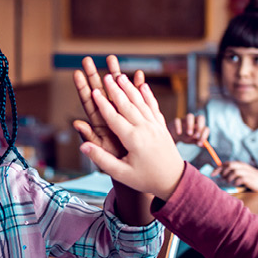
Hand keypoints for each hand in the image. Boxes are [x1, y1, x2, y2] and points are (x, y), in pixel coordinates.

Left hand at [73, 55, 145, 157]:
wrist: (133, 170)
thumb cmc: (115, 163)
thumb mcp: (102, 150)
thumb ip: (90, 137)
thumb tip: (75, 123)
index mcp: (99, 123)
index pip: (88, 102)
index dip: (82, 88)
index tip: (76, 72)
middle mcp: (108, 116)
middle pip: (99, 92)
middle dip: (94, 75)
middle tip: (87, 59)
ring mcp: (122, 115)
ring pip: (117, 91)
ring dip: (115, 76)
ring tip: (111, 59)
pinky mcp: (135, 116)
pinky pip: (136, 99)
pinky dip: (137, 87)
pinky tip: (139, 76)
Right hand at [79, 74, 185, 200]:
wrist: (174, 181)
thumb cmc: (146, 179)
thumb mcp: (121, 174)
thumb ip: (102, 159)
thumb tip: (83, 147)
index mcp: (133, 140)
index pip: (114, 118)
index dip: (102, 104)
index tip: (94, 92)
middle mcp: (145, 129)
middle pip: (127, 105)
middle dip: (115, 89)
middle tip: (105, 76)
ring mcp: (156, 126)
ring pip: (141, 102)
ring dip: (130, 88)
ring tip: (120, 76)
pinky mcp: (162, 126)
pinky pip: (154, 106)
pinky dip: (148, 94)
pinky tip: (143, 85)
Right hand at [172, 113, 209, 144]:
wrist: (175, 135)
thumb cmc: (186, 136)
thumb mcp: (192, 141)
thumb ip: (198, 142)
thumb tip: (204, 145)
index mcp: (200, 126)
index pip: (205, 128)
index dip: (204, 135)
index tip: (200, 142)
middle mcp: (194, 121)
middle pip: (200, 118)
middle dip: (200, 126)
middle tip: (197, 136)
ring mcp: (185, 119)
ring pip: (190, 116)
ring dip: (190, 125)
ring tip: (189, 134)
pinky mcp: (176, 121)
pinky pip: (178, 120)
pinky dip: (179, 126)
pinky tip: (179, 133)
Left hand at [218, 161, 257, 191]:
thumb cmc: (251, 177)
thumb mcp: (241, 172)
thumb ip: (232, 172)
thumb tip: (220, 173)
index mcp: (239, 164)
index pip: (226, 163)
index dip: (218, 168)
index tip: (212, 174)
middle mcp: (242, 167)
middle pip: (229, 166)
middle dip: (223, 172)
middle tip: (223, 178)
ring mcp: (246, 172)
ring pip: (234, 172)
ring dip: (229, 178)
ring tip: (230, 182)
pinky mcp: (249, 179)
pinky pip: (240, 179)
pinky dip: (236, 182)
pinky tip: (236, 184)